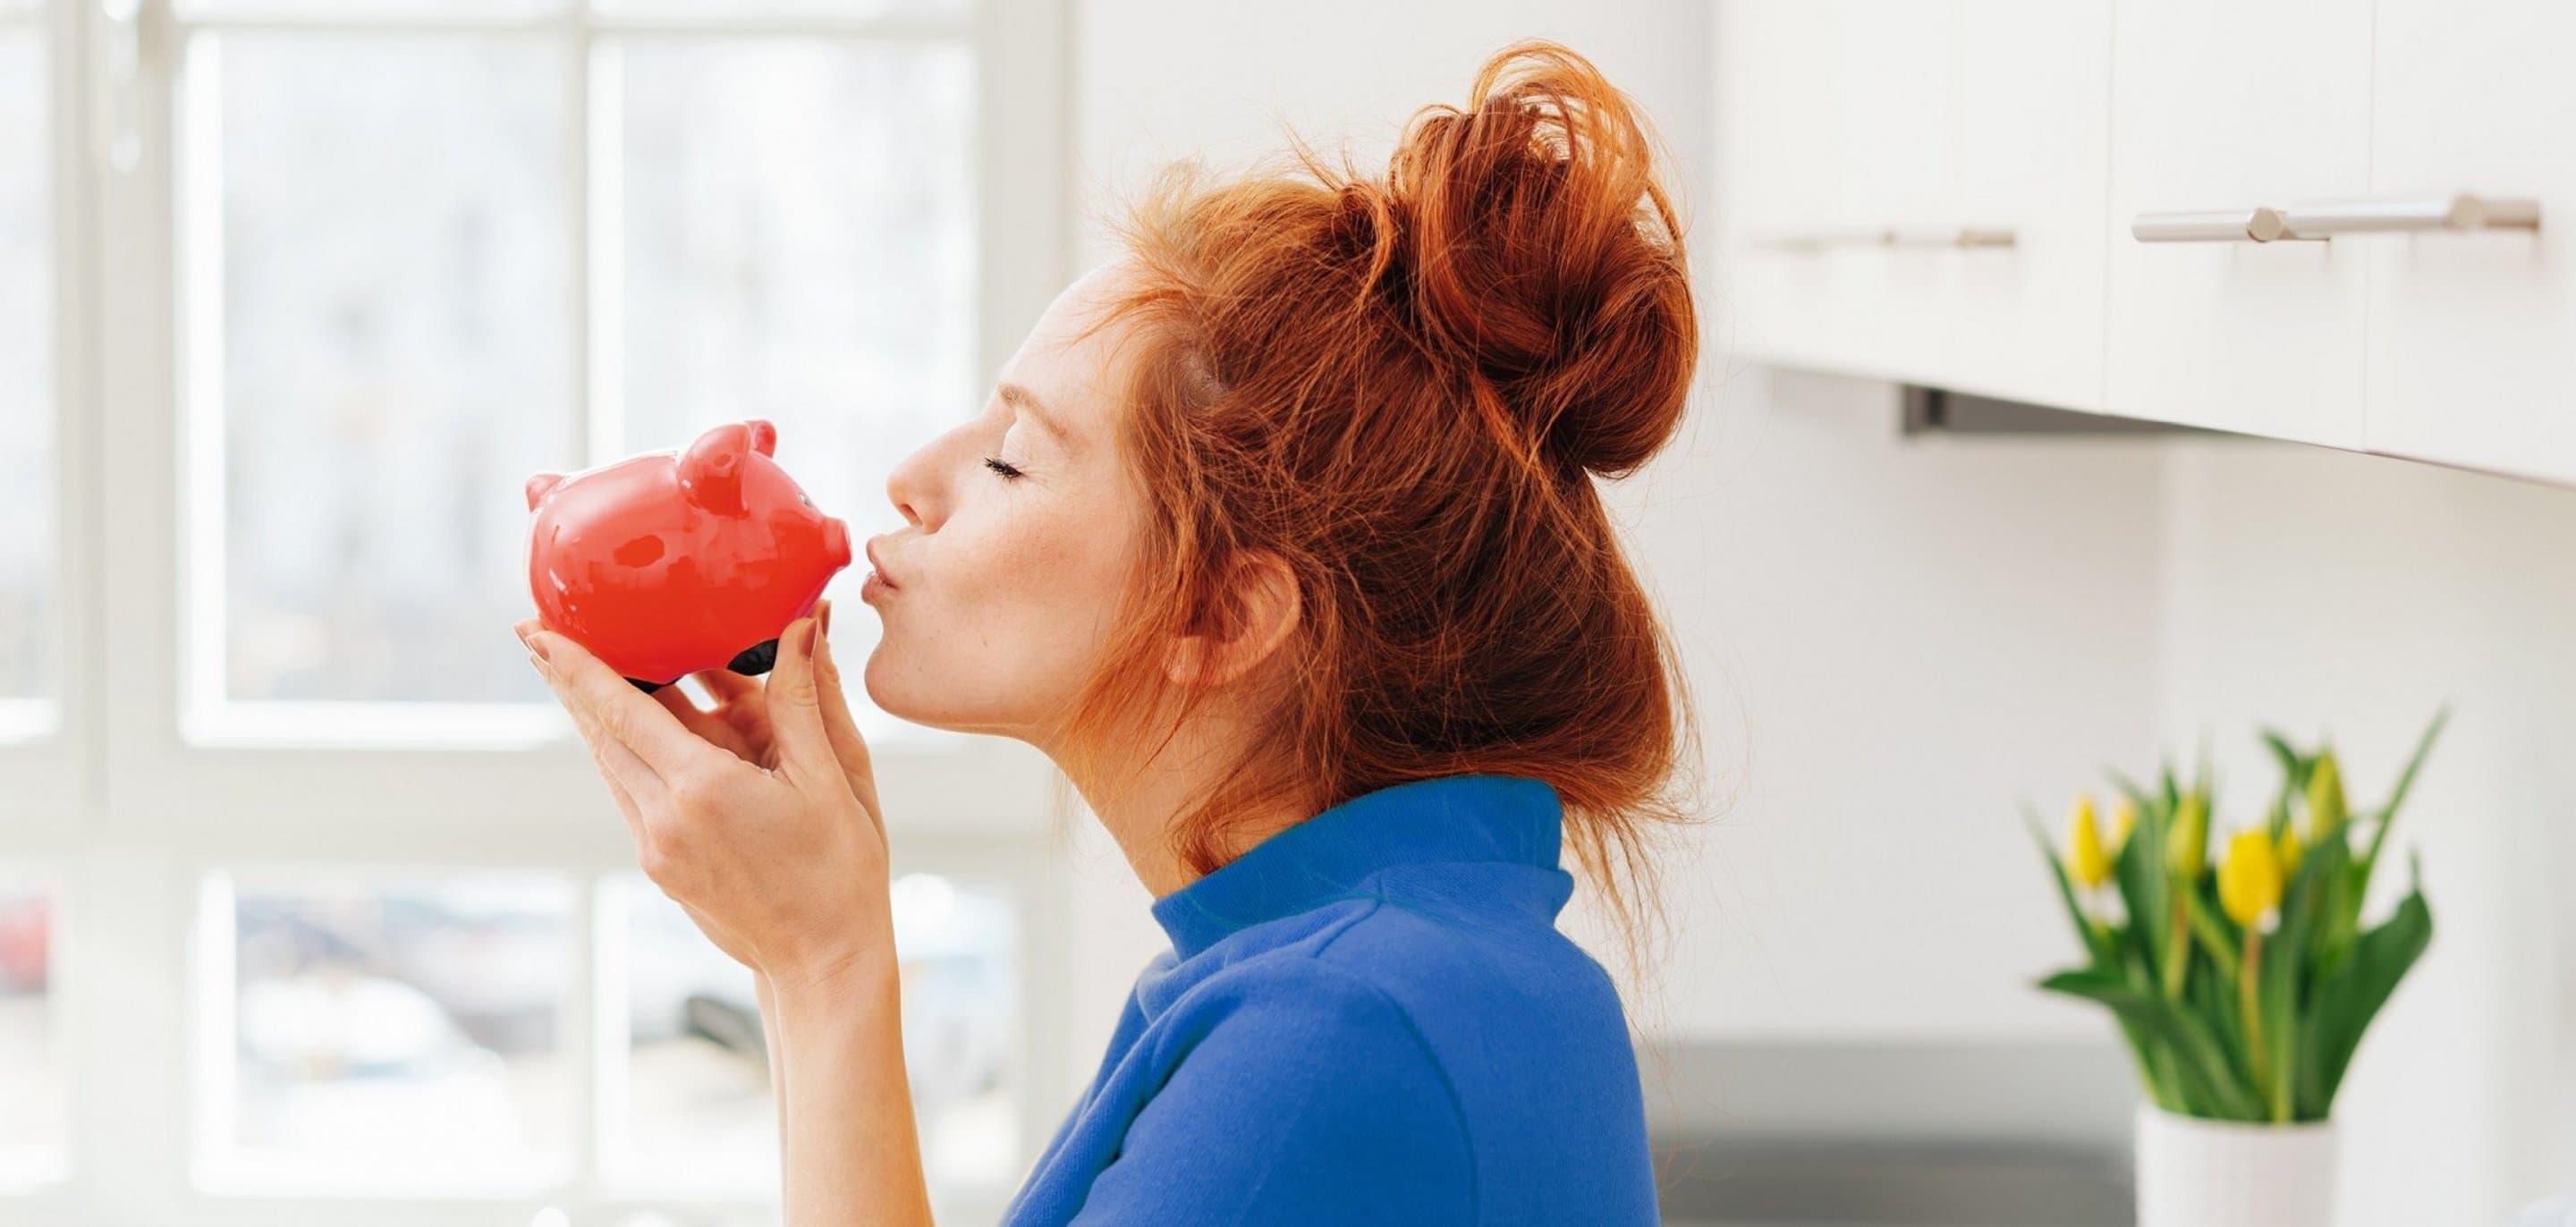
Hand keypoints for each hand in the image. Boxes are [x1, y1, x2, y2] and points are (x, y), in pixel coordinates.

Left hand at [515, 601, 891, 993]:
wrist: (825, 962)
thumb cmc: (841, 870)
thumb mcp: (834, 778)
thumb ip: (804, 698)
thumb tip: (803, 626)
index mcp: (705, 788)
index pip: (622, 710)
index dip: (576, 667)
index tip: (538, 631)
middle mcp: (665, 818)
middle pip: (599, 733)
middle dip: (568, 681)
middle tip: (535, 633)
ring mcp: (656, 848)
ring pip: (610, 765)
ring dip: (591, 716)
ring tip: (571, 673)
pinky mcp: (659, 867)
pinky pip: (630, 794)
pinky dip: (622, 753)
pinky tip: (628, 732)